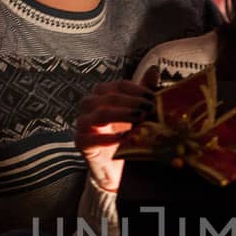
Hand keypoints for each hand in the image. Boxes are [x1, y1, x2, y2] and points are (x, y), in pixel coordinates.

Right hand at [76, 66, 158, 192]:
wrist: (115, 166)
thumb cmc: (126, 135)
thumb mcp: (138, 114)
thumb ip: (144, 93)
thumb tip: (154, 69)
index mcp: (104, 94)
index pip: (119, 85)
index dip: (137, 90)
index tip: (154, 98)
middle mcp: (91, 105)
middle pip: (109, 97)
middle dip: (131, 102)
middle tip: (150, 109)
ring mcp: (83, 123)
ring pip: (99, 113)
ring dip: (121, 115)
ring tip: (139, 120)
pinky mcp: (80, 142)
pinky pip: (90, 138)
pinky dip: (108, 139)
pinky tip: (125, 140)